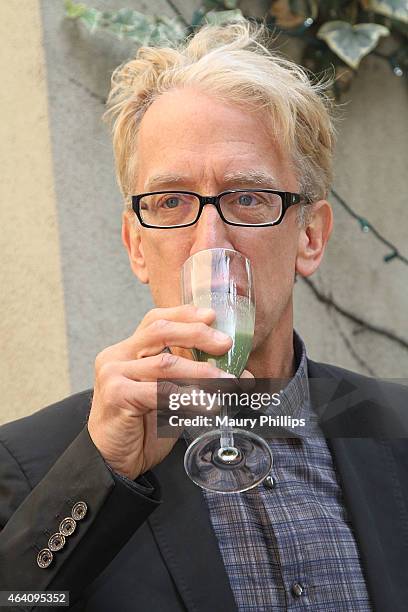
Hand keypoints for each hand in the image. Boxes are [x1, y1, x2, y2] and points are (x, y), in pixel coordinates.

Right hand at [87, 305, 243, 479]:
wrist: (114, 461)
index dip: (184, 315)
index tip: (211, 316)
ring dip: (201, 372)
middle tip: (225, 344)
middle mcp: (117, 356)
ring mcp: (113, 374)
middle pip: (160, 331)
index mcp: (128, 350)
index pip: (156, 320)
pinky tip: (209, 404)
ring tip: (227, 381)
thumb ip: (193, 379)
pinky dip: (190, 397)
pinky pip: (161, 392)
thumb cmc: (142, 427)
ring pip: (165, 364)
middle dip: (197, 334)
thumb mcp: (170, 394)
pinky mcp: (116, 395)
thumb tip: (237, 374)